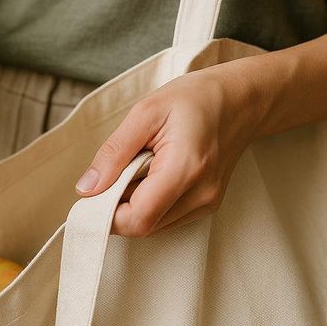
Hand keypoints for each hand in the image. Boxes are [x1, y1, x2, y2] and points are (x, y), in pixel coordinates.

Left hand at [75, 63, 265, 236]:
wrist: (240, 101)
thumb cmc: (194, 99)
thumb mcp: (145, 112)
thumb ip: (113, 153)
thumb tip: (86, 189)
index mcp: (186, 169)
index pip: (137, 218)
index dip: (106, 214)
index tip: (92, 193)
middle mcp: (201, 195)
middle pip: (143, 226)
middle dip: (117, 207)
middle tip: (114, 171)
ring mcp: (207, 204)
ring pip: (153, 226)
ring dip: (133, 205)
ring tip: (138, 167)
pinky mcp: (207, 205)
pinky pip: (165, 218)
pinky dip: (149, 203)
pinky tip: (152, 175)